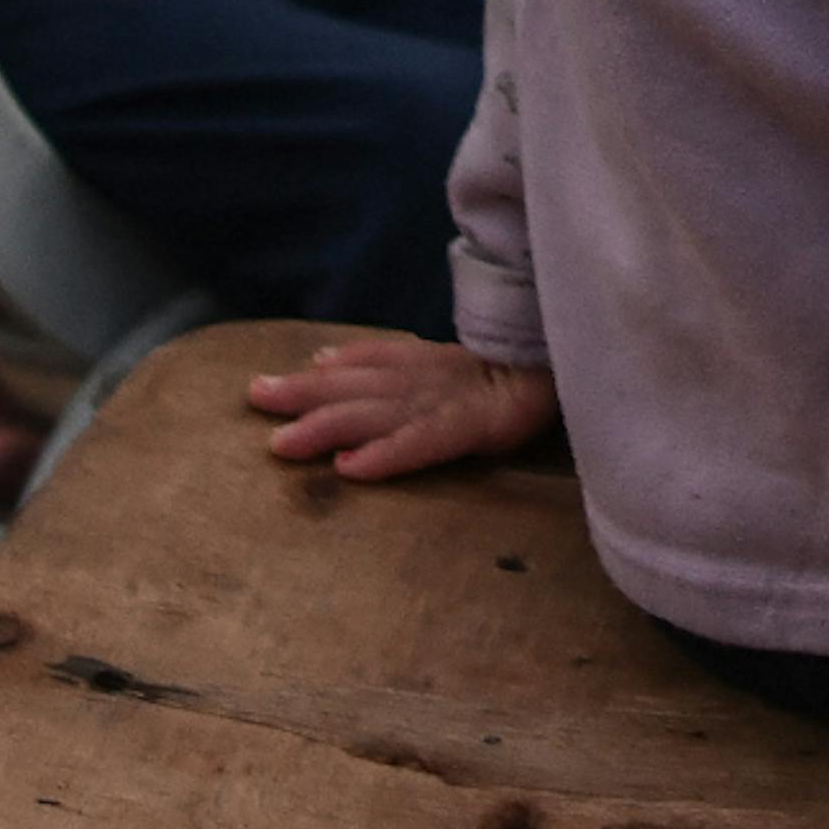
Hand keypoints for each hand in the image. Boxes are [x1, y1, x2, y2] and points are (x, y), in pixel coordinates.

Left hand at [239, 332, 553, 481]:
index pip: (362, 366)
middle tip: (255, 400)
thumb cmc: (507, 374)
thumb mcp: (443, 363)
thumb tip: (325, 360)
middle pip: (356, 387)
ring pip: (376, 413)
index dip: (313, 377)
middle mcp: (426, 379)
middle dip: (302, 397)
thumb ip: (387, 362)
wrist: (573, 367)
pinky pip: (422, 442)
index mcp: (422, 364)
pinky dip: (385, 454)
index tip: (265, 385)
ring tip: (284, 444)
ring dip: (326, 426)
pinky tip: (352, 468)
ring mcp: (448, 402)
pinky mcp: (474, 426)